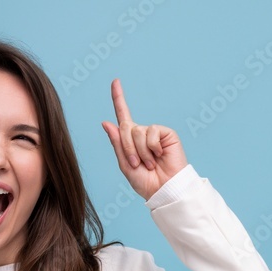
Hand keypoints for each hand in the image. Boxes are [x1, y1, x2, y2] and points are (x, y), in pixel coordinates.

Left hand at [101, 78, 187, 200]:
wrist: (164, 189)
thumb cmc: (145, 181)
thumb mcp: (125, 164)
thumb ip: (117, 143)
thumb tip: (106, 122)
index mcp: (130, 141)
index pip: (123, 116)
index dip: (119, 98)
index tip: (115, 81)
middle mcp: (142, 133)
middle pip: (125, 127)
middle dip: (127, 148)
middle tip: (137, 164)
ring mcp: (154, 132)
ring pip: (137, 131)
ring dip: (140, 150)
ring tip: (149, 163)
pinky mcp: (166, 133)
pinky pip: (151, 132)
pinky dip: (151, 147)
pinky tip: (159, 155)